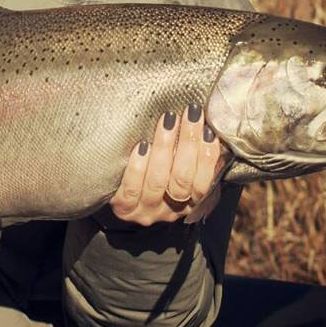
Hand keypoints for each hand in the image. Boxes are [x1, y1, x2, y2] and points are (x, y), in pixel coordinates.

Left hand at [108, 105, 225, 225]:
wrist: (115, 191)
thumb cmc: (153, 170)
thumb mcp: (177, 166)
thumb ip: (193, 154)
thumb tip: (210, 126)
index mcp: (188, 203)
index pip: (202, 183)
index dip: (207, 157)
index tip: (208, 129)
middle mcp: (169, 211)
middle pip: (182, 179)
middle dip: (188, 143)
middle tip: (190, 115)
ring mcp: (145, 211)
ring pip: (157, 182)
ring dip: (164, 148)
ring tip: (167, 122)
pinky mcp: (123, 208)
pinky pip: (131, 190)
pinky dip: (137, 167)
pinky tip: (142, 146)